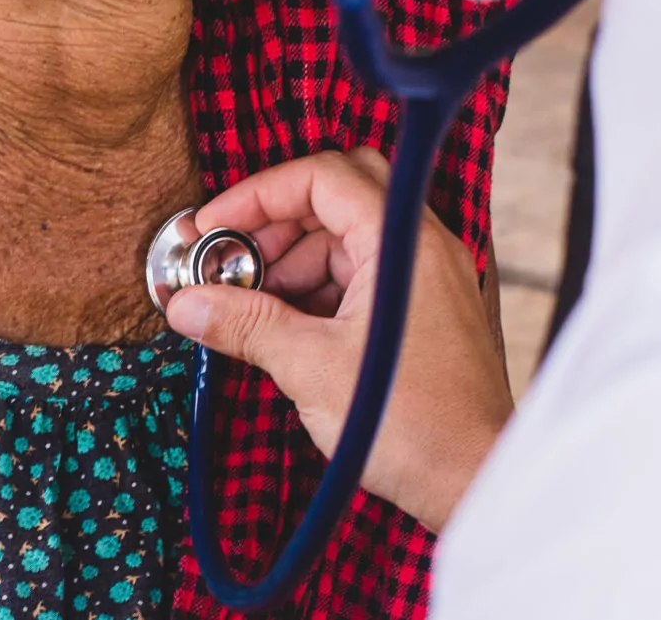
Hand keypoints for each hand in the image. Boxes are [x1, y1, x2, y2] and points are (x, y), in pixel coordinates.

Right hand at [165, 148, 513, 531]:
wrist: (473, 483)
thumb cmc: (414, 426)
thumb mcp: (310, 367)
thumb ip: (245, 324)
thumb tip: (188, 303)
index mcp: (402, 243)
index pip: (321, 177)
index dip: (257, 195)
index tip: (213, 226)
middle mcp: (421, 246)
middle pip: (336, 194)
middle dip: (274, 222)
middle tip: (232, 260)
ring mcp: (425, 276)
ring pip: (345, 236)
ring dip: (291, 260)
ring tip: (250, 305)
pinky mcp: (421, 309)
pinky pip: (360, 274)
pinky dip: (317, 288)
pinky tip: (283, 325)